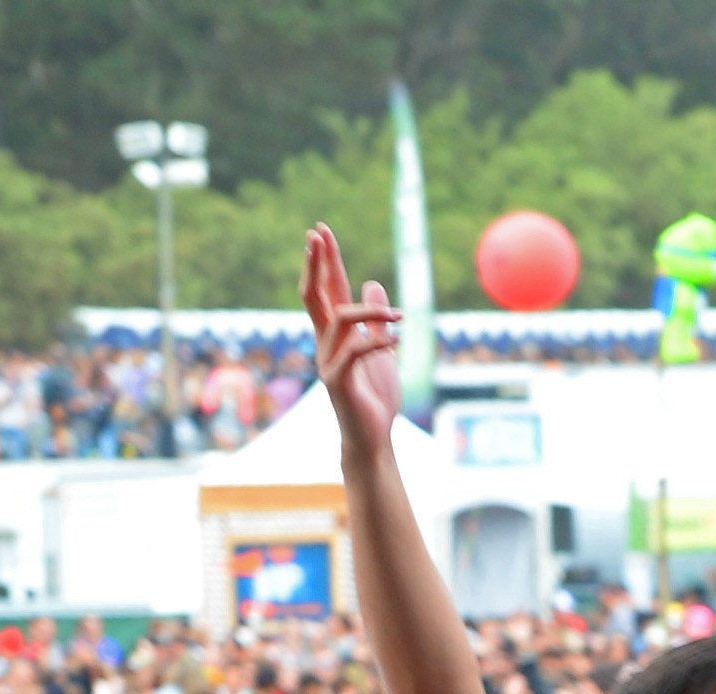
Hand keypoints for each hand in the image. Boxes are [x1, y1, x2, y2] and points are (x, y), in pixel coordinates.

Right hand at [304, 226, 404, 455]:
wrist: (372, 440)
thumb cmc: (374, 399)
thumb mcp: (381, 351)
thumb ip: (376, 321)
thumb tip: (372, 285)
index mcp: (335, 336)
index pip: (328, 291)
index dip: (325, 262)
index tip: (321, 232)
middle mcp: (326, 344)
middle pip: (315, 296)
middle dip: (317, 264)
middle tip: (317, 234)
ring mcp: (328, 362)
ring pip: (340, 320)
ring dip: (371, 312)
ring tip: (400, 316)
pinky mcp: (338, 382)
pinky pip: (354, 353)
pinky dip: (377, 342)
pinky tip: (398, 341)